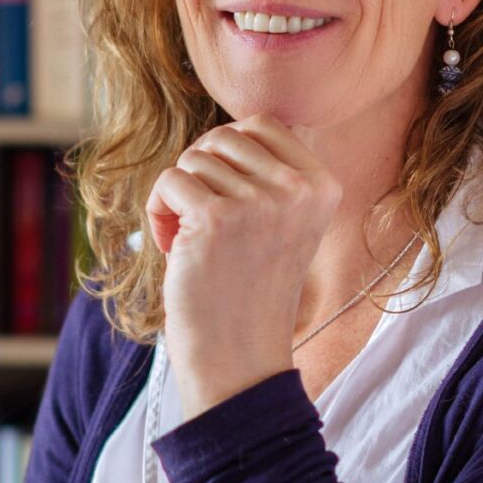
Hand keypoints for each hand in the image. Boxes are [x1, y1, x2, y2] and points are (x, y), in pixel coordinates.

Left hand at [146, 115, 340, 415]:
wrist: (239, 359)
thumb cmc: (250, 291)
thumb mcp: (283, 224)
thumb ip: (269, 175)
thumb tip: (230, 128)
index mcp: (323, 185)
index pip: (262, 123)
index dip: (227, 152)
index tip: (224, 195)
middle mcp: (297, 190)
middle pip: (222, 137)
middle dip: (199, 172)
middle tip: (200, 218)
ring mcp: (258, 203)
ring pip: (192, 161)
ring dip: (178, 198)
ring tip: (190, 241)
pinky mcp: (215, 219)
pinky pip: (169, 182)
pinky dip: (159, 213)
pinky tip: (173, 249)